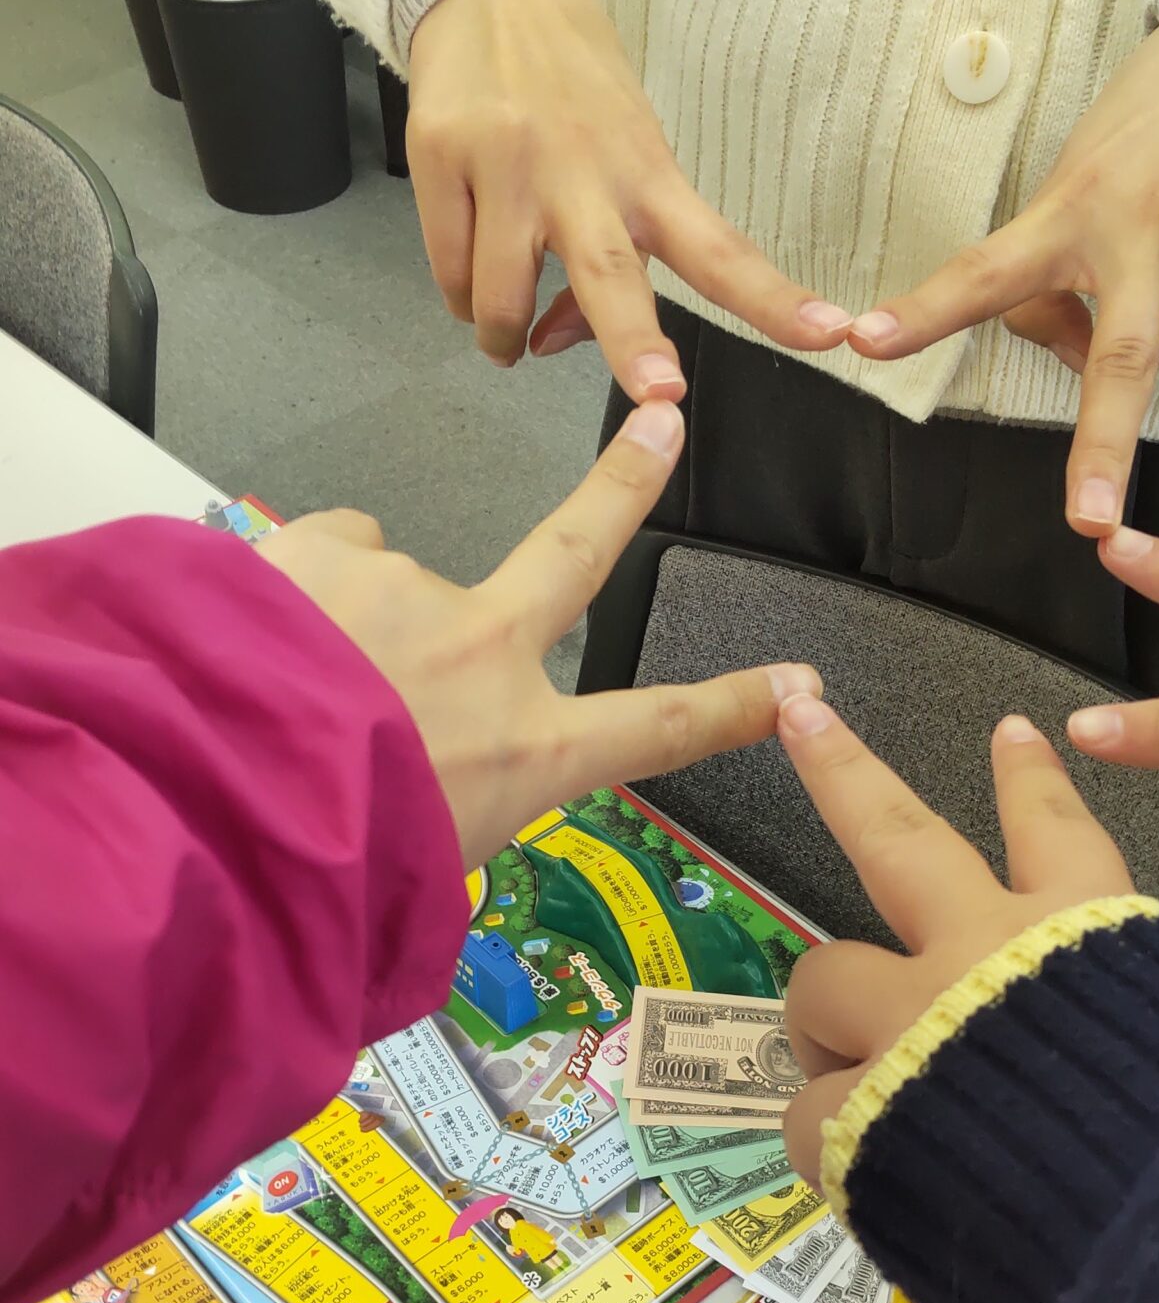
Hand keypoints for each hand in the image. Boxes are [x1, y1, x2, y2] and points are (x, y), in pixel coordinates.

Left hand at [260, 402, 818, 867]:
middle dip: (625, 485)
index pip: (656, 728)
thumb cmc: (323, 863)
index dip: (734, 706)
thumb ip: (437, 815)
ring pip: (387, 583)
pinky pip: (318, 560)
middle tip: (661, 423)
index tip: (796, 685)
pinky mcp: (324, 554)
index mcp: (522, 750)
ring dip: (350, 624)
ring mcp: (408, 593)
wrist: (218, 803)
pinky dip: (291, 597)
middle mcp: (483, 655)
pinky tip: (253, 644)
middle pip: (575, 554)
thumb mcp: (414, 879)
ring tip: (282, 688)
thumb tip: (409, 792)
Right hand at [406, 0, 853, 400]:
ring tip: (504, 337)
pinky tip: (472, 281)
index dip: (772, 300)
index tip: (828, 335)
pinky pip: (449, 271)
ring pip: (501, 299)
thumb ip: (609, 246)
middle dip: (636, 344)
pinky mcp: (440, 158)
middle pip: (612, 275)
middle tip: (661, 397)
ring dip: (502, 340)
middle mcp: (580, 168)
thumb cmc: (567, 82)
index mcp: (644, 169)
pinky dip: (461, 299)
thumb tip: (557, 336)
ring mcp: (506, 164)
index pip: (720, 249)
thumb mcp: (618, 148)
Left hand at [774, 695, 1130, 1188]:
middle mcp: (983, 952)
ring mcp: (906, 1019)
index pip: (1058, 832)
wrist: (1140, 1228)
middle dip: (841, 767)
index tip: (1012, 731)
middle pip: (896, 837)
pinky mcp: (854, 1104)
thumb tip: (1099, 1046)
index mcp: (1085, 936)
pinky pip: (805, 1110)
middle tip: (801, 714)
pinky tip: (841, 1168)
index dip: (1031, 781)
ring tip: (832, 1063)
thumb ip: (1119, 1022)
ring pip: (823, 977)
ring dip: (820, 1020)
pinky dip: (820, 1137)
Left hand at [845, 18, 1158, 533]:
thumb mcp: (1076, 184)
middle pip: (1120, 361)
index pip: (984, 272)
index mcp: (1072, 208)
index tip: (864, 343)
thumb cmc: (1146, 129)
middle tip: (1089, 522)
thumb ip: (1060, 282)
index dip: (923, 313)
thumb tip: (1085, 369)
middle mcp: (1146, 222)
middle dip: (1103, 450)